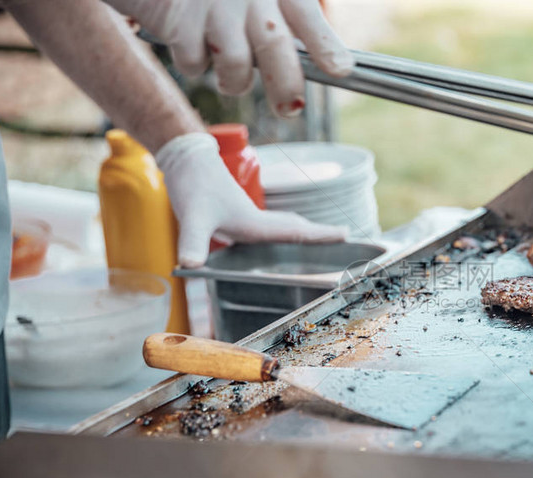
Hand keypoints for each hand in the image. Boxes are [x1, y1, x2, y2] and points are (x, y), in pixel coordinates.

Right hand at [104, 0, 353, 115]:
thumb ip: (285, 18)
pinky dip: (193, 63)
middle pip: (276, 47)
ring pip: (237, 65)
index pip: (306, 17)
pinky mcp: (179, 19)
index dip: (325, 45)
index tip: (341, 70)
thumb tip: (331, 63)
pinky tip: (189, 42)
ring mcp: (213, 7)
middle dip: (287, 87)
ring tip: (231, 74)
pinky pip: (195, 63)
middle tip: (290, 110)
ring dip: (234, 81)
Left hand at [156, 133, 347, 267]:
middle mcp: (257, 220)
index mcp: (255, 224)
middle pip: (296, 228)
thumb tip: (190, 265)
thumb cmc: (193, 184)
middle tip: (345, 237)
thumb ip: (193, 242)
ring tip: (322, 238)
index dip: (322, 236)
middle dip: (321, 234)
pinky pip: (268, 227)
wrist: (185, 157)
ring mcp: (248, 216)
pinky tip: (275, 240)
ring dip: (304, 232)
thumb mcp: (192, 217)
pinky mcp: (236, 214)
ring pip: (284, 226)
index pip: (296, 232)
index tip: (347, 234)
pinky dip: (281, 232)